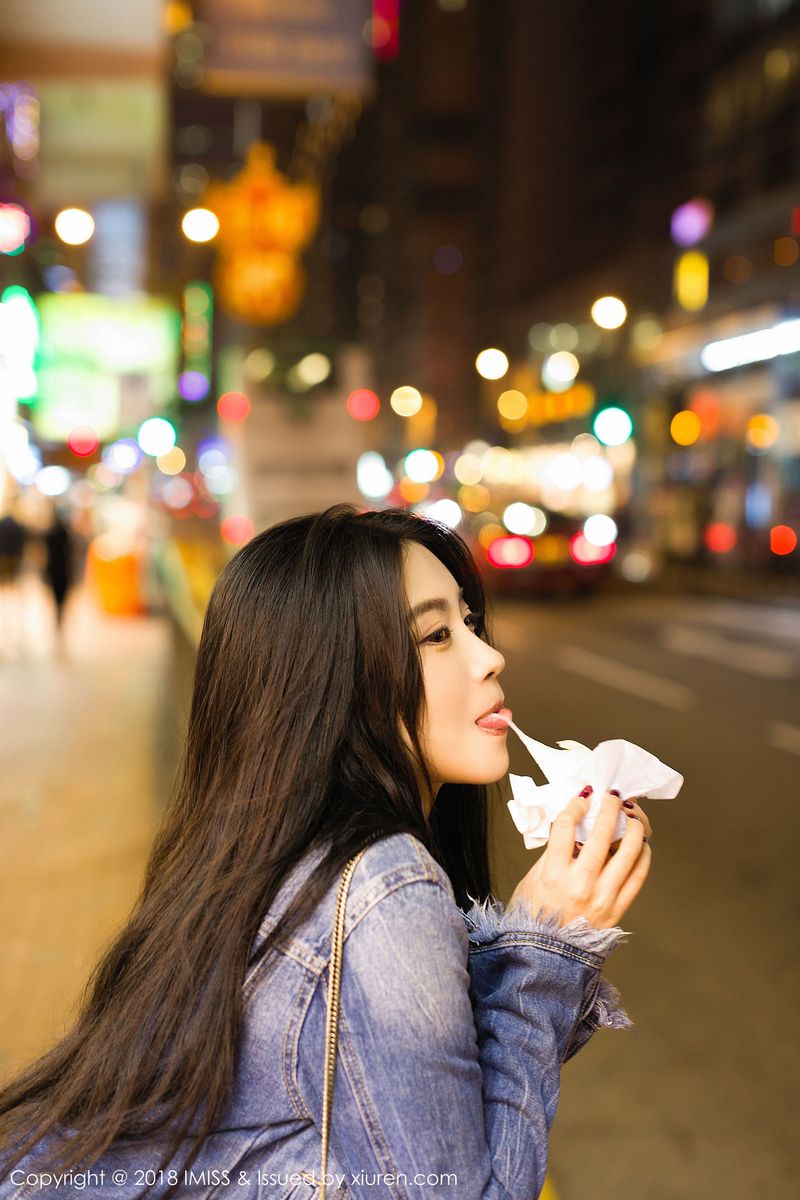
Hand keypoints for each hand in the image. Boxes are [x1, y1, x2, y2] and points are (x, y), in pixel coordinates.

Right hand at [508, 789, 651, 928]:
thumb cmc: (533, 919)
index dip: (576, 805)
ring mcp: (602, 898)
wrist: (546, 958)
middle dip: (609, 808)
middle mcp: (580, 884)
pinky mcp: (617, 910)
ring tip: (632, 817)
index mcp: (553, 874)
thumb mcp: (531, 881)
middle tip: (612, 796)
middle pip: (600, 834)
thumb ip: (553, 855)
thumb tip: (575, 829)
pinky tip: (641, 845)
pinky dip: (642, 856)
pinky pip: (638, 876)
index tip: (584, 797)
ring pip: (627, 852)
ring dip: (633, 828)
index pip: (566, 827)